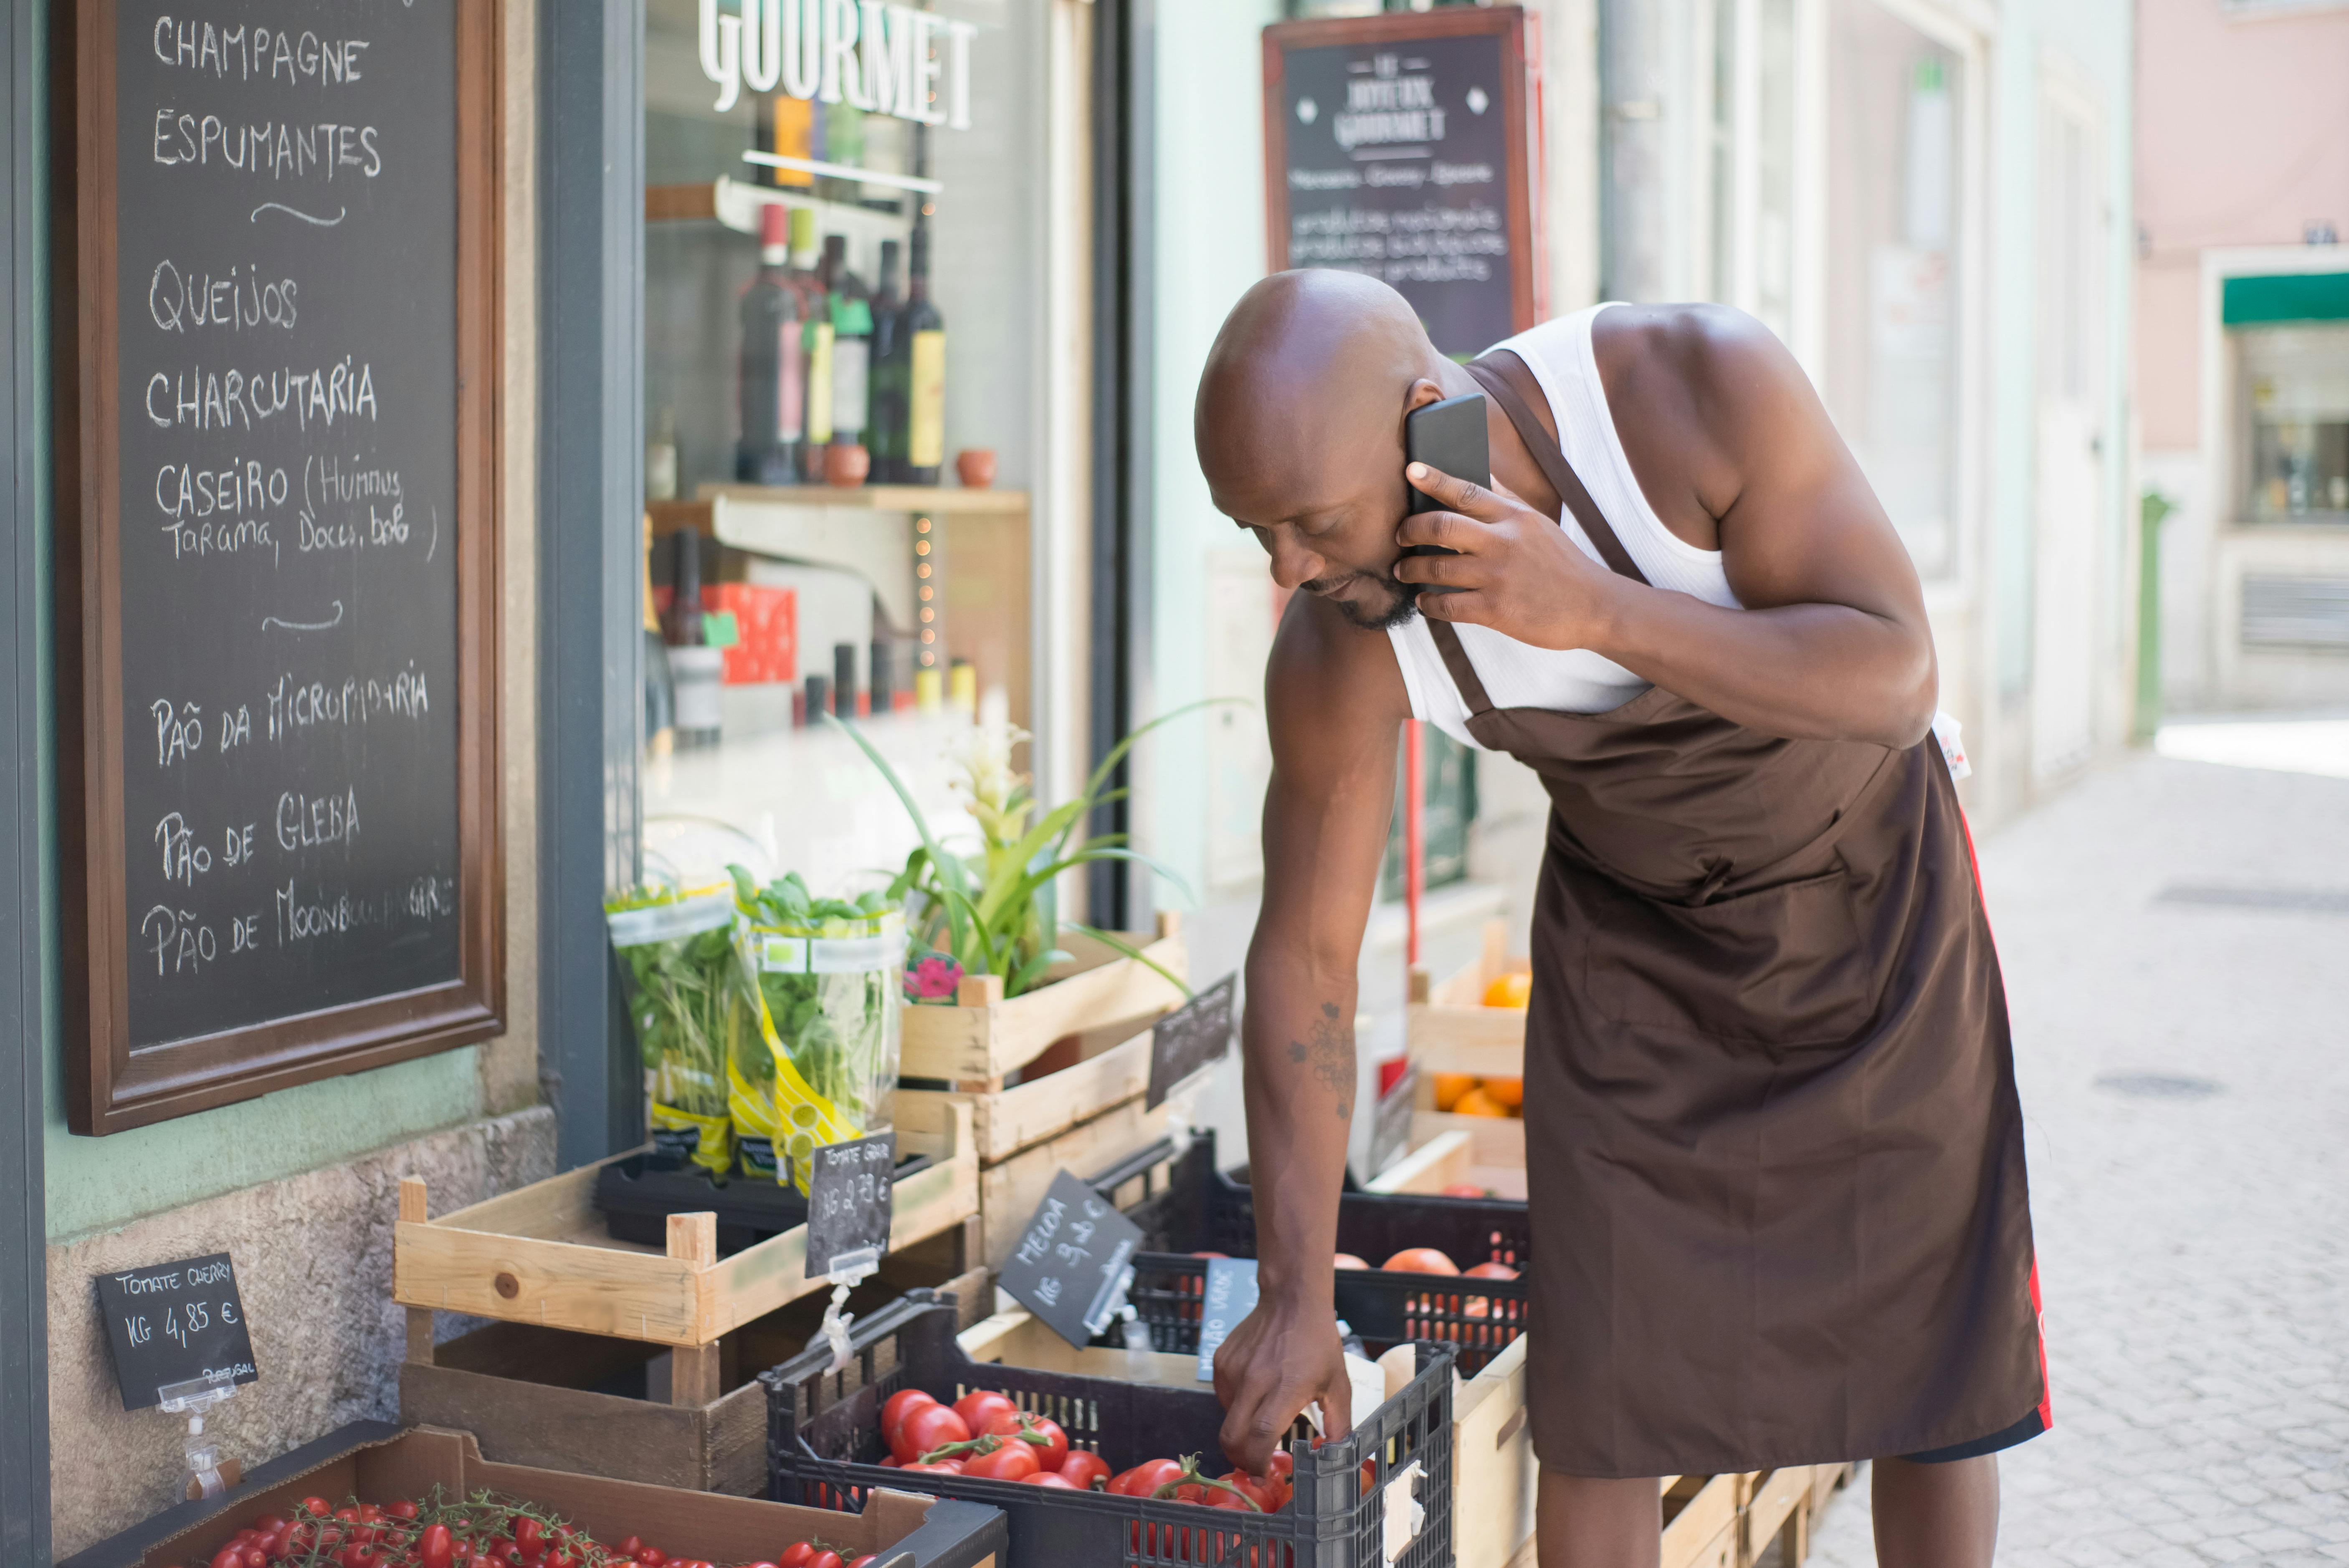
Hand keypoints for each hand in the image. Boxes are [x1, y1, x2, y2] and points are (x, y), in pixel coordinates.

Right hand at [1212, 1296, 1350, 1475]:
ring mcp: (1233, 1370)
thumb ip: (1338, 1423)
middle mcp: (1254, 1381)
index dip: (1257, 1462)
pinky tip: (1255, 1392)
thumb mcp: (1338, 1384)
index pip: (1259, 1436)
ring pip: (1227, 1417)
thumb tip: (1336, 1456)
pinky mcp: (1221, 1361)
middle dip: (1239, 1459)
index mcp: (1285, 1388)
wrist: (1291, 1300)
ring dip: (1240, 1429)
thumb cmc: (1318, 1343)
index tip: (1262, 1475)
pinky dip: (1236, 1405)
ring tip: (1262, 1416)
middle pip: (1231, 1436)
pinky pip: (1223, 1396)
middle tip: (1253, 1463)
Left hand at [1393, 462, 1626, 649]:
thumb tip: (1478, 470)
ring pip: (1436, 569)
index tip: (1410, 471)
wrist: (1593, 605)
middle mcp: (1503, 542)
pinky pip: (1446, 605)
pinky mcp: (1495, 610)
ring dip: (1411, 569)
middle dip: (1410, 530)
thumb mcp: (1537, 523)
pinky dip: (1427, 604)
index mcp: (1514, 517)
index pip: (1466, 490)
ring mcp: (1498, 577)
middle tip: (1399, 535)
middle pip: (1441, 527)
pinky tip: (1423, 602)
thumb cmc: (1561, 562)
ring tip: (1403, 570)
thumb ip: (1506, 498)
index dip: (1434, 479)